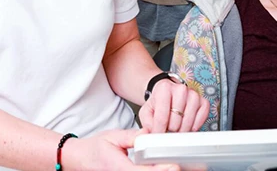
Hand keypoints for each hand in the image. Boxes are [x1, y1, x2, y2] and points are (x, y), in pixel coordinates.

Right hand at [63, 128, 179, 170]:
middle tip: (177, 166)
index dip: (160, 170)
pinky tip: (157, 167)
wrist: (76, 159)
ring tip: (171, 166)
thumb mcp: (113, 136)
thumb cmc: (93, 148)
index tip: (173, 165)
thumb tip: (148, 132)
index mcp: (118, 168)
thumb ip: (132, 136)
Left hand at [139, 79, 209, 132]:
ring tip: (176, 126)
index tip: (157, 135)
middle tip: (167, 127)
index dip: (158, 131)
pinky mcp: (203, 101)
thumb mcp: (146, 111)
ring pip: (188, 122)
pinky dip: (195, 126)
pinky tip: (187, 123)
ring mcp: (193, 94)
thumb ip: (146, 125)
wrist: (167, 92)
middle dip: (170, 130)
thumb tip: (147, 134)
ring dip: (181, 129)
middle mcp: (181, 89)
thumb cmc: (158, 101)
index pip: (162, 118)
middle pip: (175, 122)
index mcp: (164, 88)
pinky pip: (202, 118)